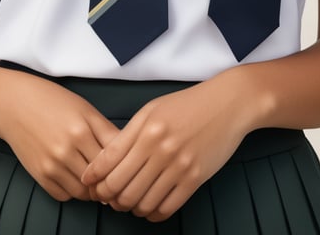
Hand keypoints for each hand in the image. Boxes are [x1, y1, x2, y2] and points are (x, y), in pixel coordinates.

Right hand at [0, 69, 119, 201]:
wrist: (13, 104)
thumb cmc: (52, 101)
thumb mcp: (85, 109)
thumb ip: (107, 131)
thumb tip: (127, 153)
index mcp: (83, 130)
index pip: (114, 160)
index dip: (123, 164)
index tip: (127, 164)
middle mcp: (67, 150)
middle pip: (100, 179)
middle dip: (109, 178)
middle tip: (113, 174)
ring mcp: (52, 166)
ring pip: (83, 192)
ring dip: (92, 188)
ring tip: (94, 175)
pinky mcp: (39, 176)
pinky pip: (64, 196)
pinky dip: (73, 190)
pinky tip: (74, 176)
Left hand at [81, 73, 250, 220]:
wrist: (227, 104)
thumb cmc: (187, 105)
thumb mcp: (152, 110)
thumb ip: (128, 135)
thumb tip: (104, 163)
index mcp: (146, 130)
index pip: (108, 164)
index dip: (95, 180)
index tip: (92, 185)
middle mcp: (160, 149)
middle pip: (121, 188)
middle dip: (110, 198)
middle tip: (110, 198)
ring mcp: (178, 166)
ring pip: (142, 203)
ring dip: (131, 208)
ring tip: (130, 203)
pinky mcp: (195, 179)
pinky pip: (166, 208)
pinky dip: (152, 214)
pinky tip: (149, 208)